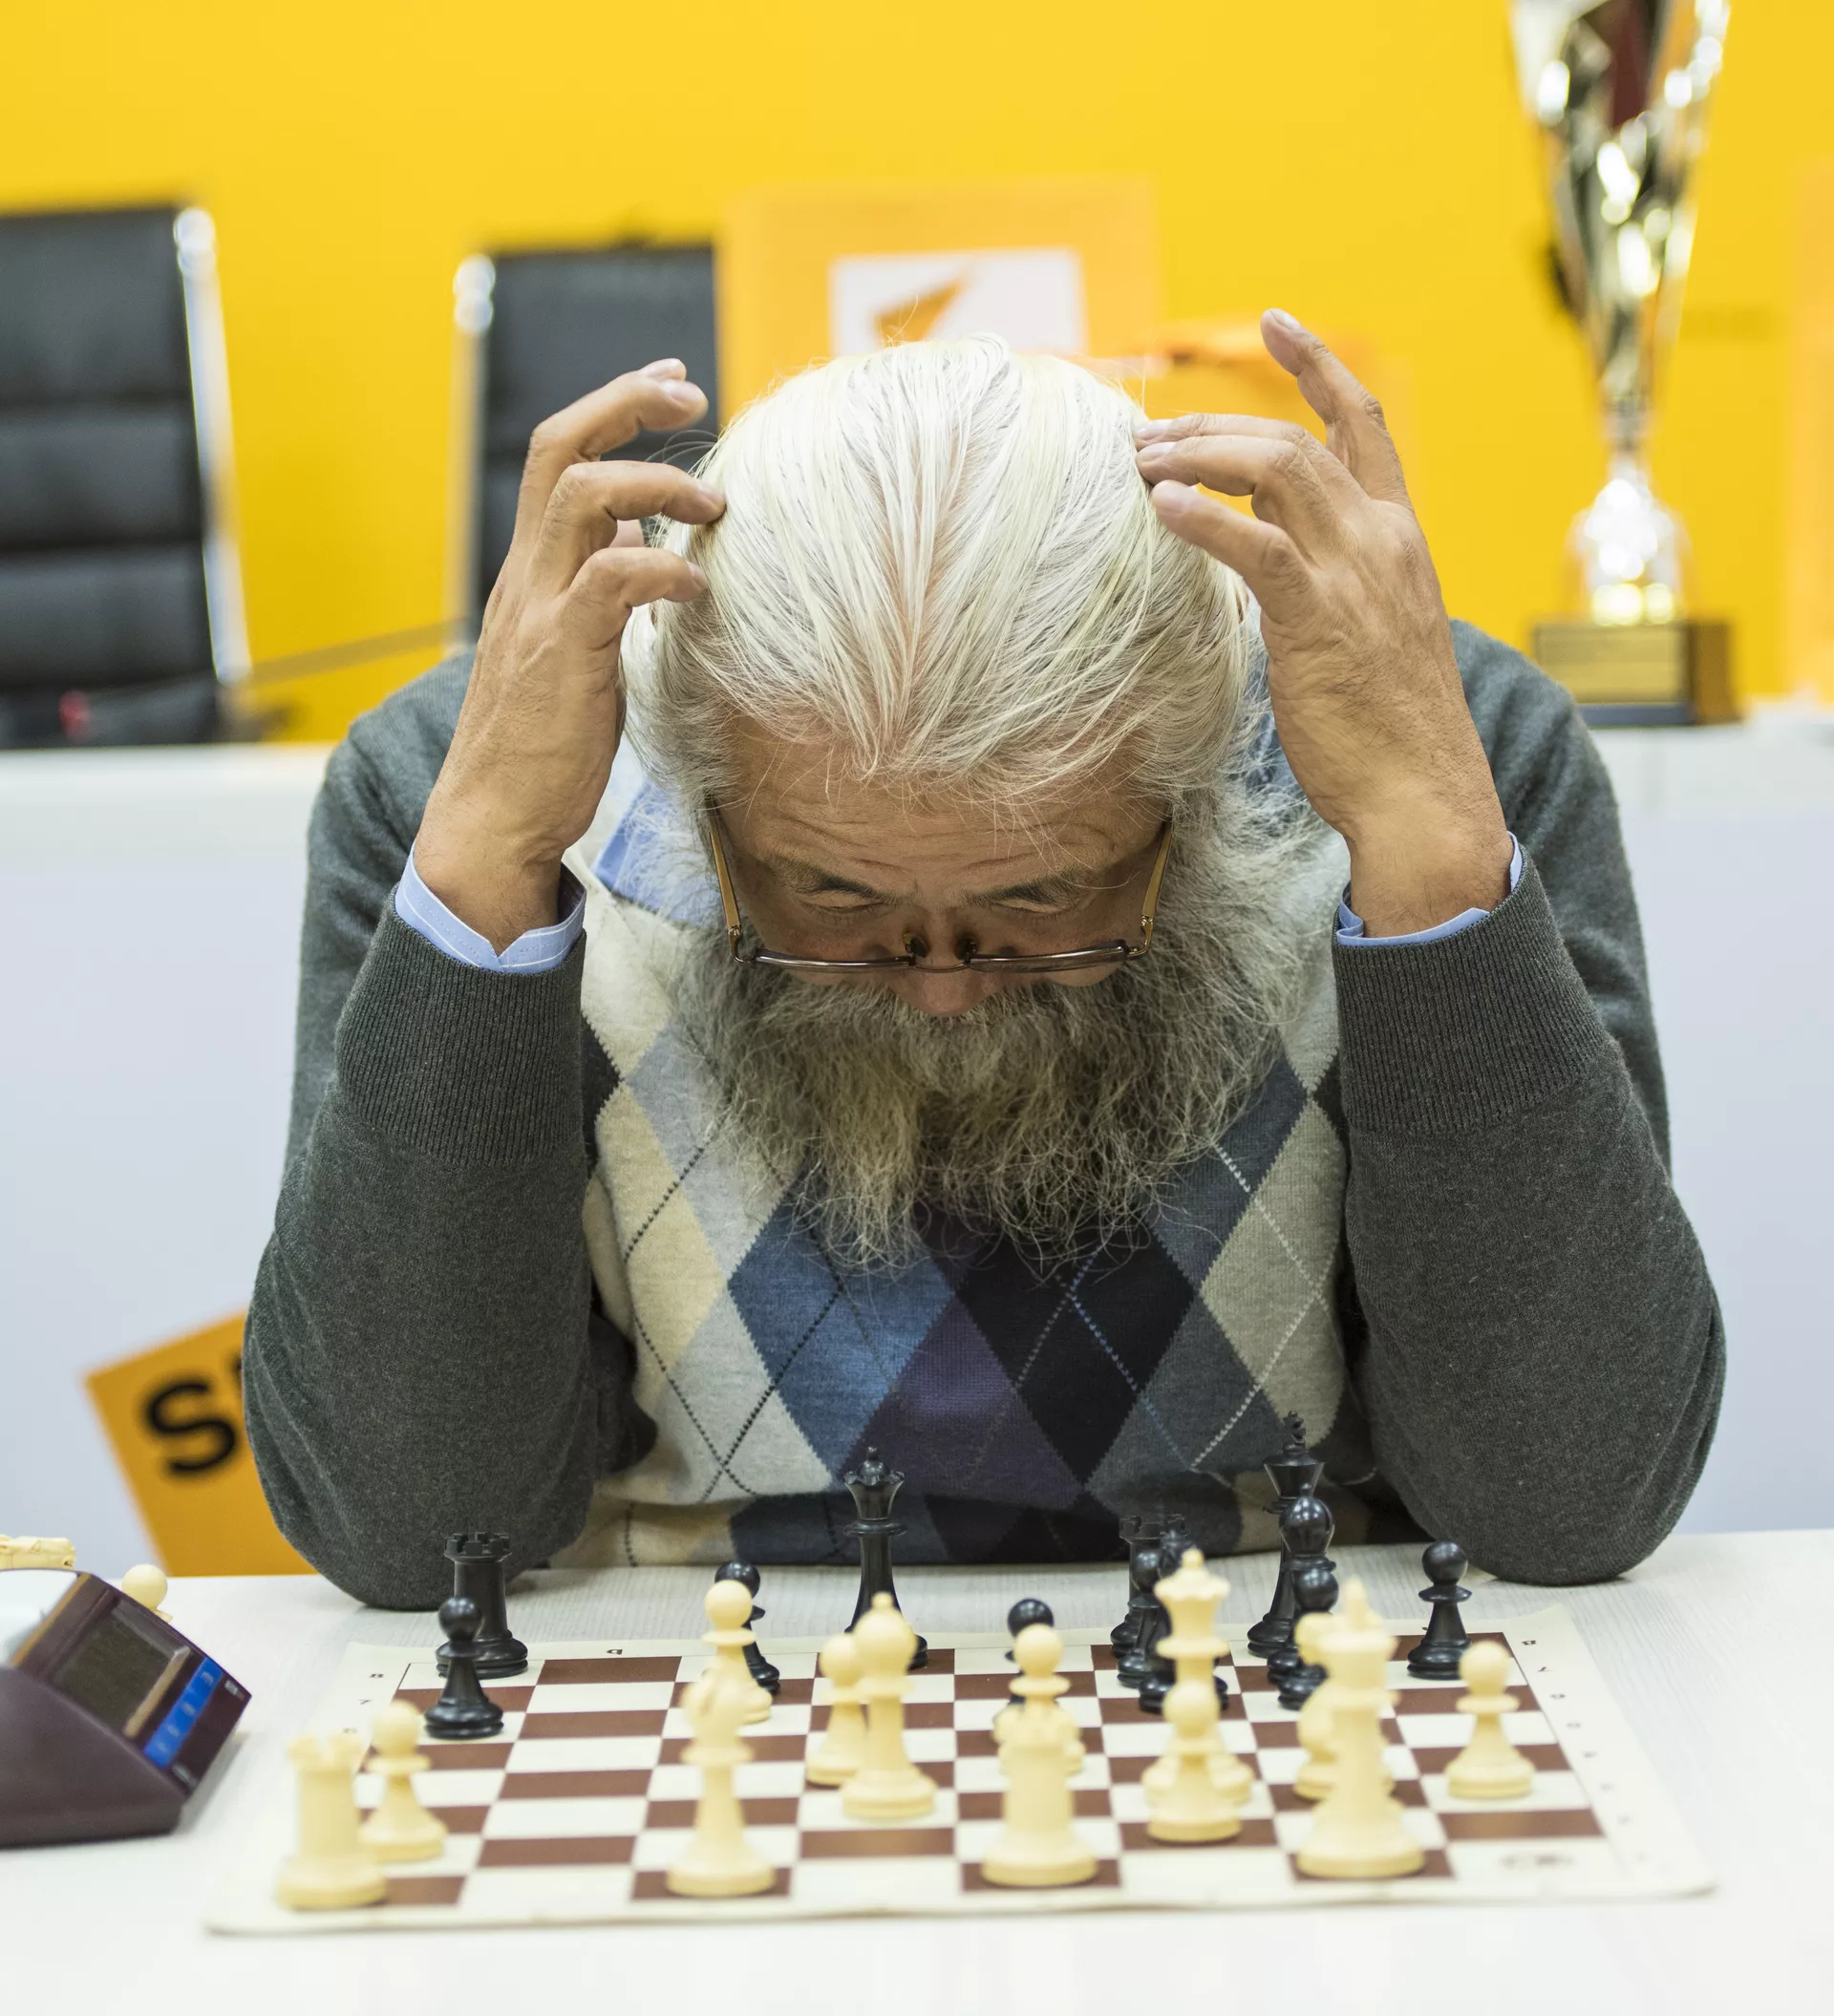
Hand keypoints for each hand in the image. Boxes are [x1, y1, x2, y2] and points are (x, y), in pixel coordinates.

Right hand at [415, 361, 723, 948]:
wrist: (491, 822)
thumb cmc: (540, 748)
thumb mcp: (572, 652)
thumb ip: (596, 590)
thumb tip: (637, 538)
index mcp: (528, 572)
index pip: (557, 457)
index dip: (613, 407)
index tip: (671, 383)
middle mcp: (526, 576)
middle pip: (557, 448)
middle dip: (625, 402)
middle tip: (694, 393)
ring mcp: (539, 612)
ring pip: (582, 496)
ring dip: (659, 484)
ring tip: (714, 506)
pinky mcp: (563, 654)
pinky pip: (612, 578)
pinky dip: (664, 567)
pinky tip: (698, 589)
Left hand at [1134, 310, 1511, 937]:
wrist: (1423, 793)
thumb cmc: (1388, 728)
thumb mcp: (1367, 634)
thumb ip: (1323, 581)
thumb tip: (1263, 558)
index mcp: (1399, 537)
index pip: (1363, 424)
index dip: (1318, 367)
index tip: (1275, 322)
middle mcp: (1382, 539)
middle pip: (1296, 439)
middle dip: (1215, 425)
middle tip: (1149, 435)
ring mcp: (1354, 574)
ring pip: (1276, 470)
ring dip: (1198, 456)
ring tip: (1139, 465)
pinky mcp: (1317, 618)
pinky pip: (1255, 547)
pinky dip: (1202, 519)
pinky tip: (1159, 507)